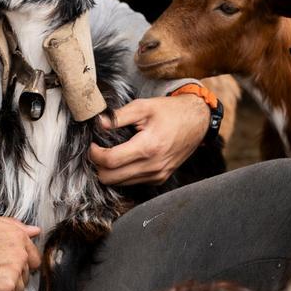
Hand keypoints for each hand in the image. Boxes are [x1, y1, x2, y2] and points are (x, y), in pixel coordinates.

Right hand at [0, 215, 40, 290]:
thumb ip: (15, 227)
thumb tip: (35, 231)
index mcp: (19, 237)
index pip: (34, 259)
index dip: (20, 265)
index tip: (5, 267)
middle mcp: (21, 253)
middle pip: (25, 277)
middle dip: (11, 278)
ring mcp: (14, 270)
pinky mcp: (5, 287)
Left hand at [89, 95, 208, 185]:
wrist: (198, 121)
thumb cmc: (170, 111)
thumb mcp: (143, 107)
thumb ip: (119, 116)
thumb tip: (99, 123)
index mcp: (148, 147)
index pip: (110, 161)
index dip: (94, 154)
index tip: (92, 145)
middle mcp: (153, 166)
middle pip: (111, 178)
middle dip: (98, 165)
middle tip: (98, 150)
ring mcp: (157, 175)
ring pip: (120, 184)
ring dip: (110, 171)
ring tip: (111, 153)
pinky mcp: (160, 178)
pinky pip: (133, 182)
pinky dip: (123, 174)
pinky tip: (124, 159)